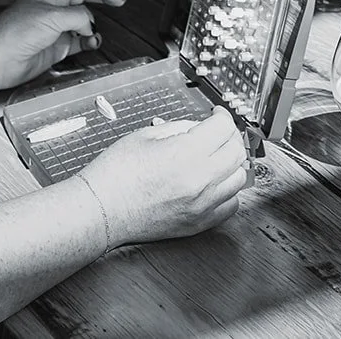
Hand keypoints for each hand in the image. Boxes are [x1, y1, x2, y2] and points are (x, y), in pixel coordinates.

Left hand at [0, 0, 126, 89]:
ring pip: (83, 21)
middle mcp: (53, 7)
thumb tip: (90, 24)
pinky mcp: (55, 47)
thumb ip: (78, 17)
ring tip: (93, 33)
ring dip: (93, 27)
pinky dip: (88, 43)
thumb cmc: (11, 34)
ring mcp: (54, 27)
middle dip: (102, 0)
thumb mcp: (52, 17)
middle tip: (117, 3)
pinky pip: (79, 42)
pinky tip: (90, 44)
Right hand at [79, 107, 248, 244]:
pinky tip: (215, 183)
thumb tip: (200, 127)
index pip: (224, 128)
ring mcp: (202, 205)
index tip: (217, 116)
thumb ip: (180, 128)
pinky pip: (231, 205)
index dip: (222, 116)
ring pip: (239, 178)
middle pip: (237, 151)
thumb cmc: (114, 175)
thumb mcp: (146, 135)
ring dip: (232, 163)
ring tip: (218, 157)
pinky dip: (228, 191)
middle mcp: (200, 180)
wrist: (100, 211)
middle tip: (218, 133)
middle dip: (230, 137)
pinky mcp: (198, 223)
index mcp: (186, 153)